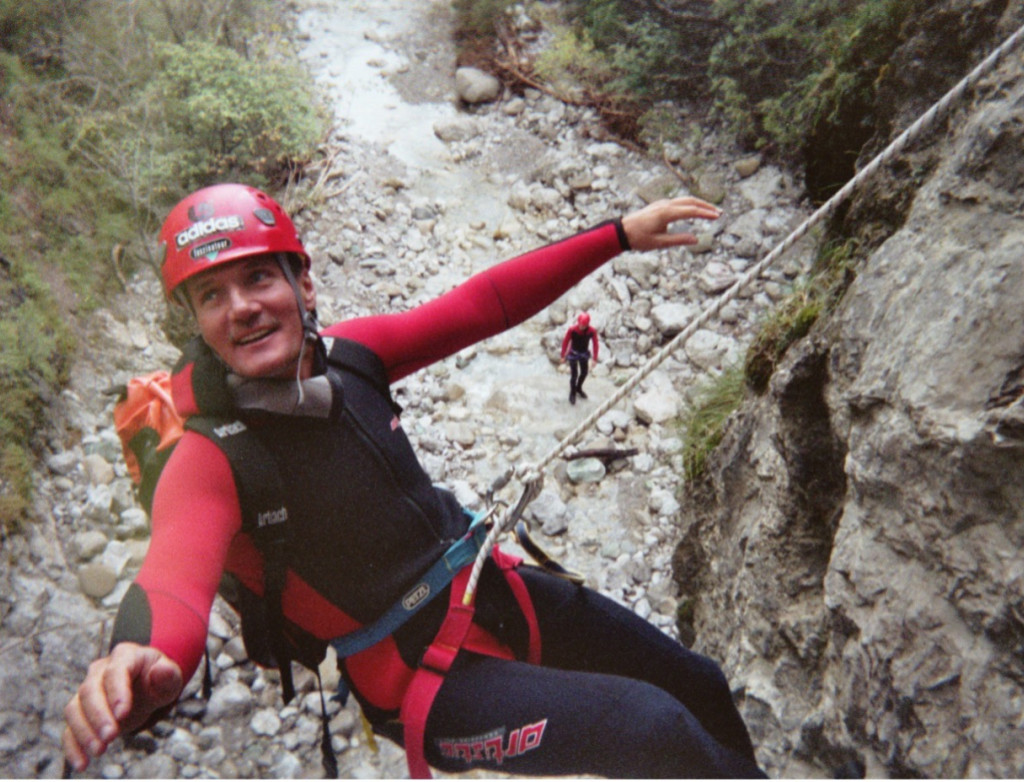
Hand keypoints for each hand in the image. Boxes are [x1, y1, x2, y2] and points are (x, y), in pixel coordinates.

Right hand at [63, 643, 181, 771]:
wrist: (147, 687)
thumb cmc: (159, 681)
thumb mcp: (170, 679)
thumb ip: (168, 676)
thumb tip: (162, 670)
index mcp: (125, 656)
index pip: (116, 671)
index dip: (117, 692)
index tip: (123, 714)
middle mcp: (100, 670)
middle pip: (90, 690)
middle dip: (99, 715)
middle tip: (111, 737)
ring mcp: (86, 690)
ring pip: (74, 709)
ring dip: (84, 732)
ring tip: (99, 751)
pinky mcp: (80, 712)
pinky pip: (69, 728)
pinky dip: (73, 746)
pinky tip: (82, 763)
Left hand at [621, 196, 721, 249]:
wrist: (622, 231)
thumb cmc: (639, 238)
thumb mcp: (659, 243)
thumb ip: (678, 240)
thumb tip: (696, 239)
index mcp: (666, 213)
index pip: (691, 211)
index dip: (706, 214)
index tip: (718, 217)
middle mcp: (666, 205)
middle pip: (691, 201)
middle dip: (706, 206)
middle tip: (719, 213)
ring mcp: (662, 204)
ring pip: (685, 200)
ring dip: (699, 204)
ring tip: (710, 211)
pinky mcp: (660, 206)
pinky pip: (679, 202)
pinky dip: (690, 204)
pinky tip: (694, 210)